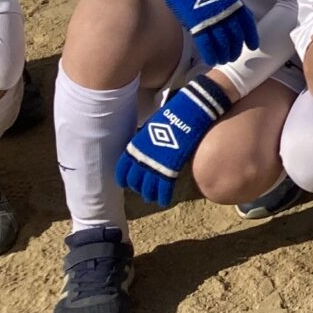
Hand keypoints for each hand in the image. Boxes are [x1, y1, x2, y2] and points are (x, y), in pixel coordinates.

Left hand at [117, 77, 234, 206]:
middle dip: (138, 187)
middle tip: (143, 192)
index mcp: (136, 144)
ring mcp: (156, 163)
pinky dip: (163, 196)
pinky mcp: (171, 167)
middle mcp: (142, 156)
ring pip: (148, 186)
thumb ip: (148, 139)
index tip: (125, 183)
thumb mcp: (153, 125)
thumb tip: (148, 144)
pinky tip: (164, 201)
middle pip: (135, 179)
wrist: (189, 112)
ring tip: (153, 198)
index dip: (123, 177)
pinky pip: (164, 187)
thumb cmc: (173, 114)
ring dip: (149, 194)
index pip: (123, 167)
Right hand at [142, 0, 263, 69]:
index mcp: (233, 2)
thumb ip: (227, 7)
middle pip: (236, 36)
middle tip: (234, 56)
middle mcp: (226, 11)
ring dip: (224, 54)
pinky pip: (207, 44)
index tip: (253, 46)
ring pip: (223, 43)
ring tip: (223, 60)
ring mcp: (212, 18)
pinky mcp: (197, 24)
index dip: (251, 36)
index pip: (247, 22)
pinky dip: (210, 54)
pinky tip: (211, 61)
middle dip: (236, 48)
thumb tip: (230, 22)